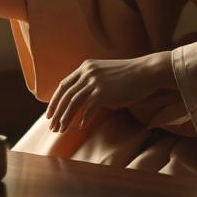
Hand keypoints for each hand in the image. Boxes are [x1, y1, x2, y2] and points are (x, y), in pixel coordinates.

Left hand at [46, 51, 174, 132]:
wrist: (147, 71)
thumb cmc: (129, 76)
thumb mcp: (106, 75)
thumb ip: (92, 84)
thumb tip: (81, 102)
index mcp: (86, 66)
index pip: (64, 85)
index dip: (55, 100)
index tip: (50, 114)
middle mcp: (87, 72)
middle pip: (66, 95)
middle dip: (57, 113)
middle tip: (51, 127)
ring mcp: (95, 81)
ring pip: (73, 102)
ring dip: (66, 118)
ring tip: (61, 130)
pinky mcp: (104, 91)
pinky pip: (88, 108)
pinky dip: (83, 119)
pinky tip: (81, 127)